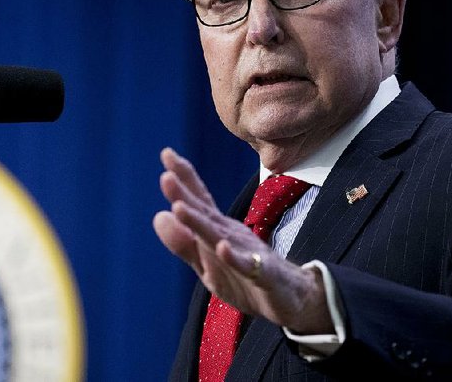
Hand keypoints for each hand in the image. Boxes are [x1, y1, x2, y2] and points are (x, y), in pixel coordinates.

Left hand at [153, 147, 331, 333]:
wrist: (293, 298)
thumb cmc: (246, 278)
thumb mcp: (207, 265)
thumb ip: (183, 243)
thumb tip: (158, 215)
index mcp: (219, 230)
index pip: (199, 202)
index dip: (184, 179)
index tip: (166, 153)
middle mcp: (232, 236)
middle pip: (205, 214)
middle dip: (185, 195)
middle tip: (166, 175)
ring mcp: (248, 254)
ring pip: (219, 237)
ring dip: (199, 222)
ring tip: (179, 207)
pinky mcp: (264, 276)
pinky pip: (248, 266)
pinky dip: (234, 257)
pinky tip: (222, 248)